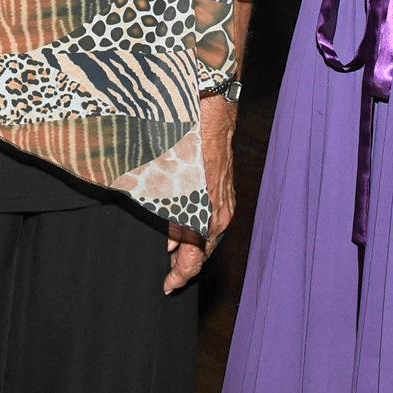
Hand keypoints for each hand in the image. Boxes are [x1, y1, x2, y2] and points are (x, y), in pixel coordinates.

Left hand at [166, 94, 238, 293]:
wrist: (212, 105)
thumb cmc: (187, 139)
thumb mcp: (169, 181)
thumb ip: (171, 217)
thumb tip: (170, 245)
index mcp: (207, 215)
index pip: (196, 258)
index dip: (181, 275)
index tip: (167, 287)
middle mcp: (220, 213)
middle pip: (204, 251)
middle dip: (186, 265)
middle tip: (168, 278)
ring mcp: (225, 201)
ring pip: (209, 236)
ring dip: (191, 248)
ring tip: (172, 258)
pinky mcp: (224, 188)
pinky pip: (212, 219)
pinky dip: (198, 230)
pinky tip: (183, 230)